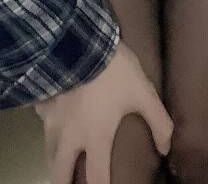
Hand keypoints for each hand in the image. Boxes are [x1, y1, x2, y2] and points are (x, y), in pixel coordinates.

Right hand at [34, 39, 173, 183]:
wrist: (80, 38)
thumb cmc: (114, 70)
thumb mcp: (144, 94)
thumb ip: (159, 123)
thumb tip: (166, 148)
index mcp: (96, 137)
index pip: (97, 179)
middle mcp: (71, 134)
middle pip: (60, 173)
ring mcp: (53, 117)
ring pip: (48, 150)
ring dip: (55, 160)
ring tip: (60, 163)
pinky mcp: (43, 99)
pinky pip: (41, 119)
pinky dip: (46, 126)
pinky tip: (50, 121)